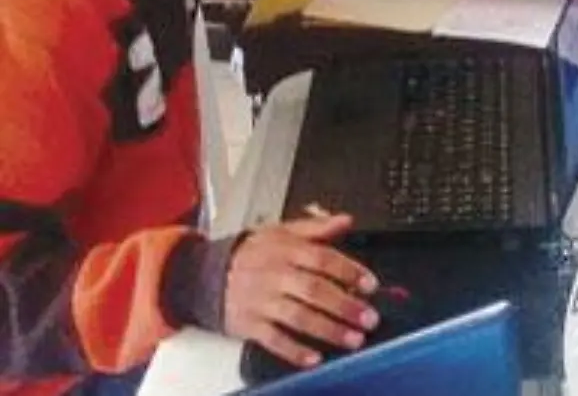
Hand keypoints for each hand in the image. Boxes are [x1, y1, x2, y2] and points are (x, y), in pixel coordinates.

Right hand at [224, 214, 380, 368]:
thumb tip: (346, 220)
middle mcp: (274, 275)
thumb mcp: (281, 232)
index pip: (322, 258)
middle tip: (370, 318)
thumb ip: (316, 228)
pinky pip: (273, 339)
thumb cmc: (252, 253)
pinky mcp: (249, 324)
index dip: (349, 271)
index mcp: (285, 250)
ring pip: (299, 317)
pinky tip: (315, 358)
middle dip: (345, 306)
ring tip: (354, 339)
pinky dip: (294, 350)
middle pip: (315, 290)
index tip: (371, 285)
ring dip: (329, 330)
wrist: (205, 273)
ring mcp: (260, 301)